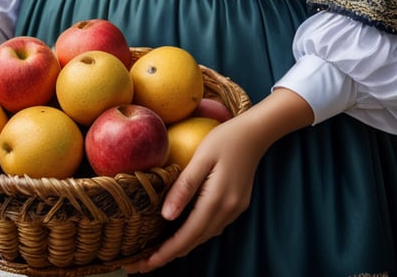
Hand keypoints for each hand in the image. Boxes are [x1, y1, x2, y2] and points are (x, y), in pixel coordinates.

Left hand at [125, 88, 312, 271]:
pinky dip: (194, 233)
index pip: (186, 236)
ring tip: (157, 250)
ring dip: (181, 245)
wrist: (256, 133)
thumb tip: (166, 216)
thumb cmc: (226, 139)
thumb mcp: (202, 157)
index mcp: (217, 200)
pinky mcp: (236, 205)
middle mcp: (227, 211)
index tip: (143, 264)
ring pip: (203, 236)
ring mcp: (234, 210)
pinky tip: (182, 230)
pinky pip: (212, 226)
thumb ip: (185, 186)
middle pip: (194, 242)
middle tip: (140, 263)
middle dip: (168, 254)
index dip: (164, 253)